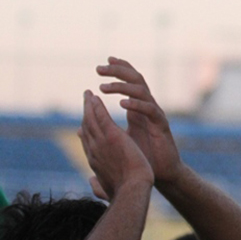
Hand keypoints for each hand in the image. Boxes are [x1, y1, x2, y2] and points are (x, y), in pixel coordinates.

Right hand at [79, 91, 153, 200]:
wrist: (132, 191)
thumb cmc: (123, 193)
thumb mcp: (107, 188)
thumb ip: (98, 184)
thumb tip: (91, 182)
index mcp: (94, 162)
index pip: (87, 143)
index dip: (85, 131)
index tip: (84, 122)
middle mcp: (94, 150)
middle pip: (86, 128)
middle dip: (85, 113)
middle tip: (85, 101)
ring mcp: (101, 142)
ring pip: (90, 120)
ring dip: (89, 105)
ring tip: (88, 94)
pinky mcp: (112, 136)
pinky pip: (101, 117)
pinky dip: (96, 106)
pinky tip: (95, 97)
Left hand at [97, 57, 181, 186]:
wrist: (162, 174)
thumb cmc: (142, 157)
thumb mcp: (117, 140)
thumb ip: (101, 131)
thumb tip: (79, 128)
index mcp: (137, 108)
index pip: (130, 81)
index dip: (118, 70)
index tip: (101, 65)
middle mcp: (147, 107)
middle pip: (136, 79)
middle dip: (117, 71)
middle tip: (98, 69)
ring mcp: (155, 114)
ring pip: (141, 91)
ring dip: (121, 87)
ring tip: (103, 88)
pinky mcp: (162, 126)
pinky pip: (150, 110)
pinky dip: (136, 105)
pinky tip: (122, 104)